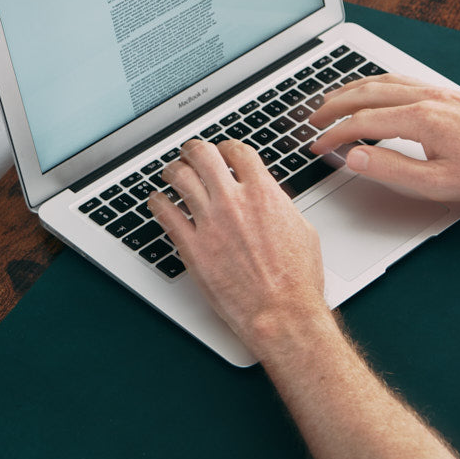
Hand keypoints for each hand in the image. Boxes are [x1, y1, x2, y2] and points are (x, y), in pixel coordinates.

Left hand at [148, 138, 329, 355]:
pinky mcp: (193, 249)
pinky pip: (166, 215)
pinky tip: (157, 202)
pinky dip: (158, 203)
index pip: (237, 151)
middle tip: (191, 152)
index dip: (227, 147)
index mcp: (263, 193)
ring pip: (180, 179)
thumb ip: (279, 207)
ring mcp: (210, 223)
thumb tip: (271, 199)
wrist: (282, 312)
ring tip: (172, 172)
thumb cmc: (297, 279)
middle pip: (203, 156)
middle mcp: (233, 202)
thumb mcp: (302, 229)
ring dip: (174, 170)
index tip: (223, 151)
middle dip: (194, 150)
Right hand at [310, 74, 459, 201]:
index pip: (362, 123)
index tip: (318, 146)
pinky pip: (401, 79)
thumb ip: (392, 171)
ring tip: (334, 101)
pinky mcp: (448, 93)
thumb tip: (356, 158)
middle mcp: (426, 97)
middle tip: (313, 120)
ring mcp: (438, 91)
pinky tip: (374, 90)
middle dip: (334, 106)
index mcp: (420, 119)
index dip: (334, 135)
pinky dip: (376, 83)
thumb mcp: (438, 184)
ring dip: (352, 89)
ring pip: (382, 81)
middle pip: (366, 93)